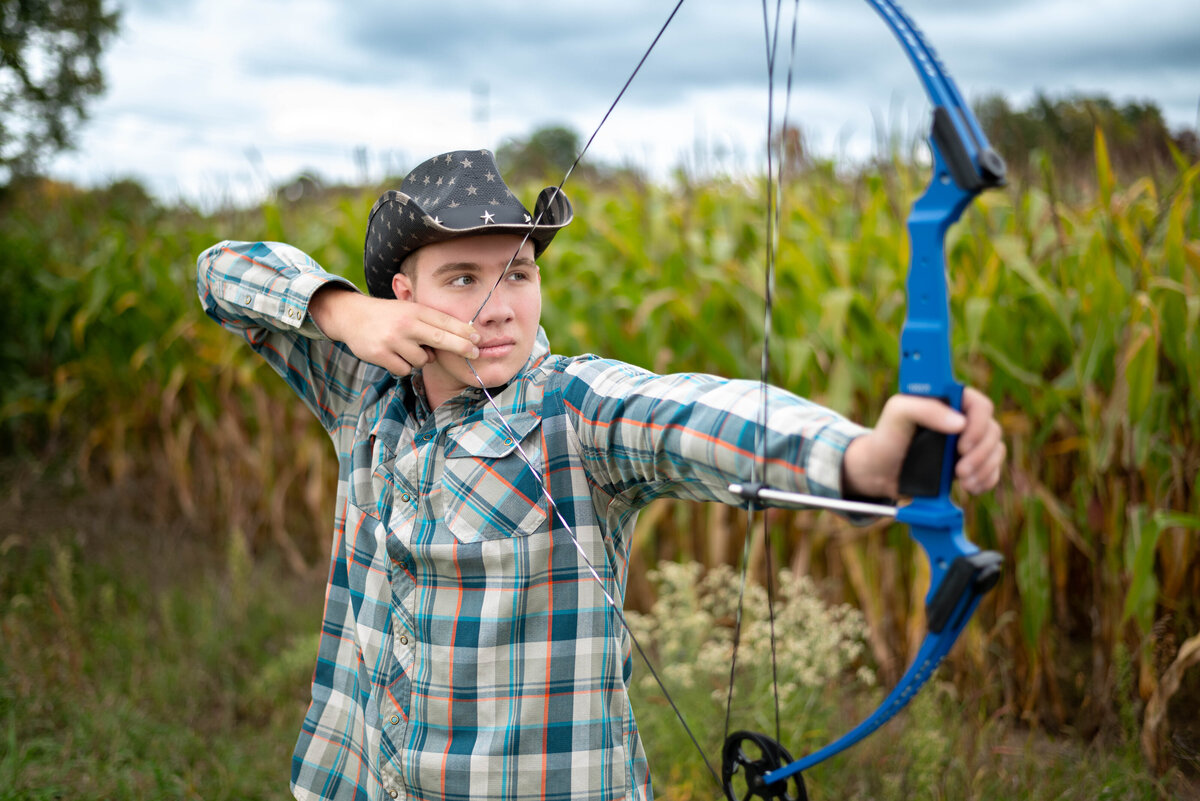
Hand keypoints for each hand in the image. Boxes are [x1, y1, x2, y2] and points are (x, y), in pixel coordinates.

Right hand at [309, 285, 479, 375]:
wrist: (352, 316)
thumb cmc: (389, 316)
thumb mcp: (409, 310)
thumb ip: (430, 321)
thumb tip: (463, 336)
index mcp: (414, 310)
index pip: (444, 321)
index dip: (463, 331)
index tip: (478, 339)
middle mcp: (405, 324)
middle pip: (440, 339)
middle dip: (460, 347)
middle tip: (475, 354)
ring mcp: (392, 340)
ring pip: (422, 360)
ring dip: (420, 359)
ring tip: (407, 348)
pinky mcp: (381, 355)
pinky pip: (405, 369)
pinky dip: (403, 366)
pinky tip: (394, 355)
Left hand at [842, 388, 1003, 498]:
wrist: (880, 470)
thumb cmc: (887, 435)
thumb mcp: (898, 413)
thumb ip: (925, 409)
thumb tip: (959, 423)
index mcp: (949, 399)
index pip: (980, 405)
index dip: (978, 425)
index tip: (961, 446)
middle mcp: (962, 418)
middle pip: (992, 431)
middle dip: (980, 454)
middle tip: (959, 471)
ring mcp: (968, 440)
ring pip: (996, 451)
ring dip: (984, 469)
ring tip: (963, 482)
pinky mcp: (969, 461)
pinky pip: (993, 469)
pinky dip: (986, 480)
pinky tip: (971, 487)